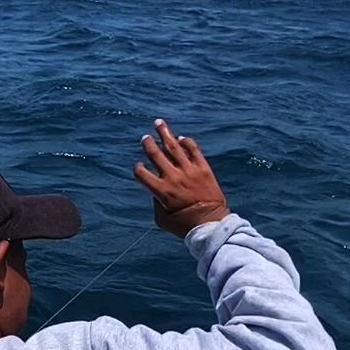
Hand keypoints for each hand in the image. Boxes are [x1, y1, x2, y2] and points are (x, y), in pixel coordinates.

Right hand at [134, 120, 229, 237]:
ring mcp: (189, 171)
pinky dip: (186, 142)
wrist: (211, 224)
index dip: (138, 169)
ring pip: (173, 147)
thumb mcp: (162, 220)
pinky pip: (193, 150)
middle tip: (145, 138)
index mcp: (161, 191)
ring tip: (159, 123)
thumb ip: (156, 204)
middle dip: (149, 144)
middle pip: (156, 155)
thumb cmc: (184, 226)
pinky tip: (181, 138)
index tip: (139, 166)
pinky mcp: (203, 168)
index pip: (142, 173)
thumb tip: (157, 192)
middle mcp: (173, 177)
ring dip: (165, 134)